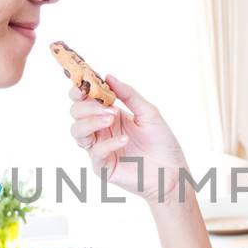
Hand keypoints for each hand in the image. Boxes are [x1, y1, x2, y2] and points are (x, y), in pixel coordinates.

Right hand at [67, 75, 187, 201]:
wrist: (172, 171)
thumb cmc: (162, 143)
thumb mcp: (149, 112)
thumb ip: (129, 95)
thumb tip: (108, 76)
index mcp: (108, 115)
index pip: (84, 99)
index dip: (80, 90)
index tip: (86, 83)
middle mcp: (100, 130)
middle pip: (76, 113)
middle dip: (87, 106)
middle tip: (108, 108)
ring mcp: (99, 148)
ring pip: (77, 131)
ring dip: (91, 121)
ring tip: (112, 119)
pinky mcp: (103, 167)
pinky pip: (95, 152)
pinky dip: (108, 144)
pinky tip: (125, 140)